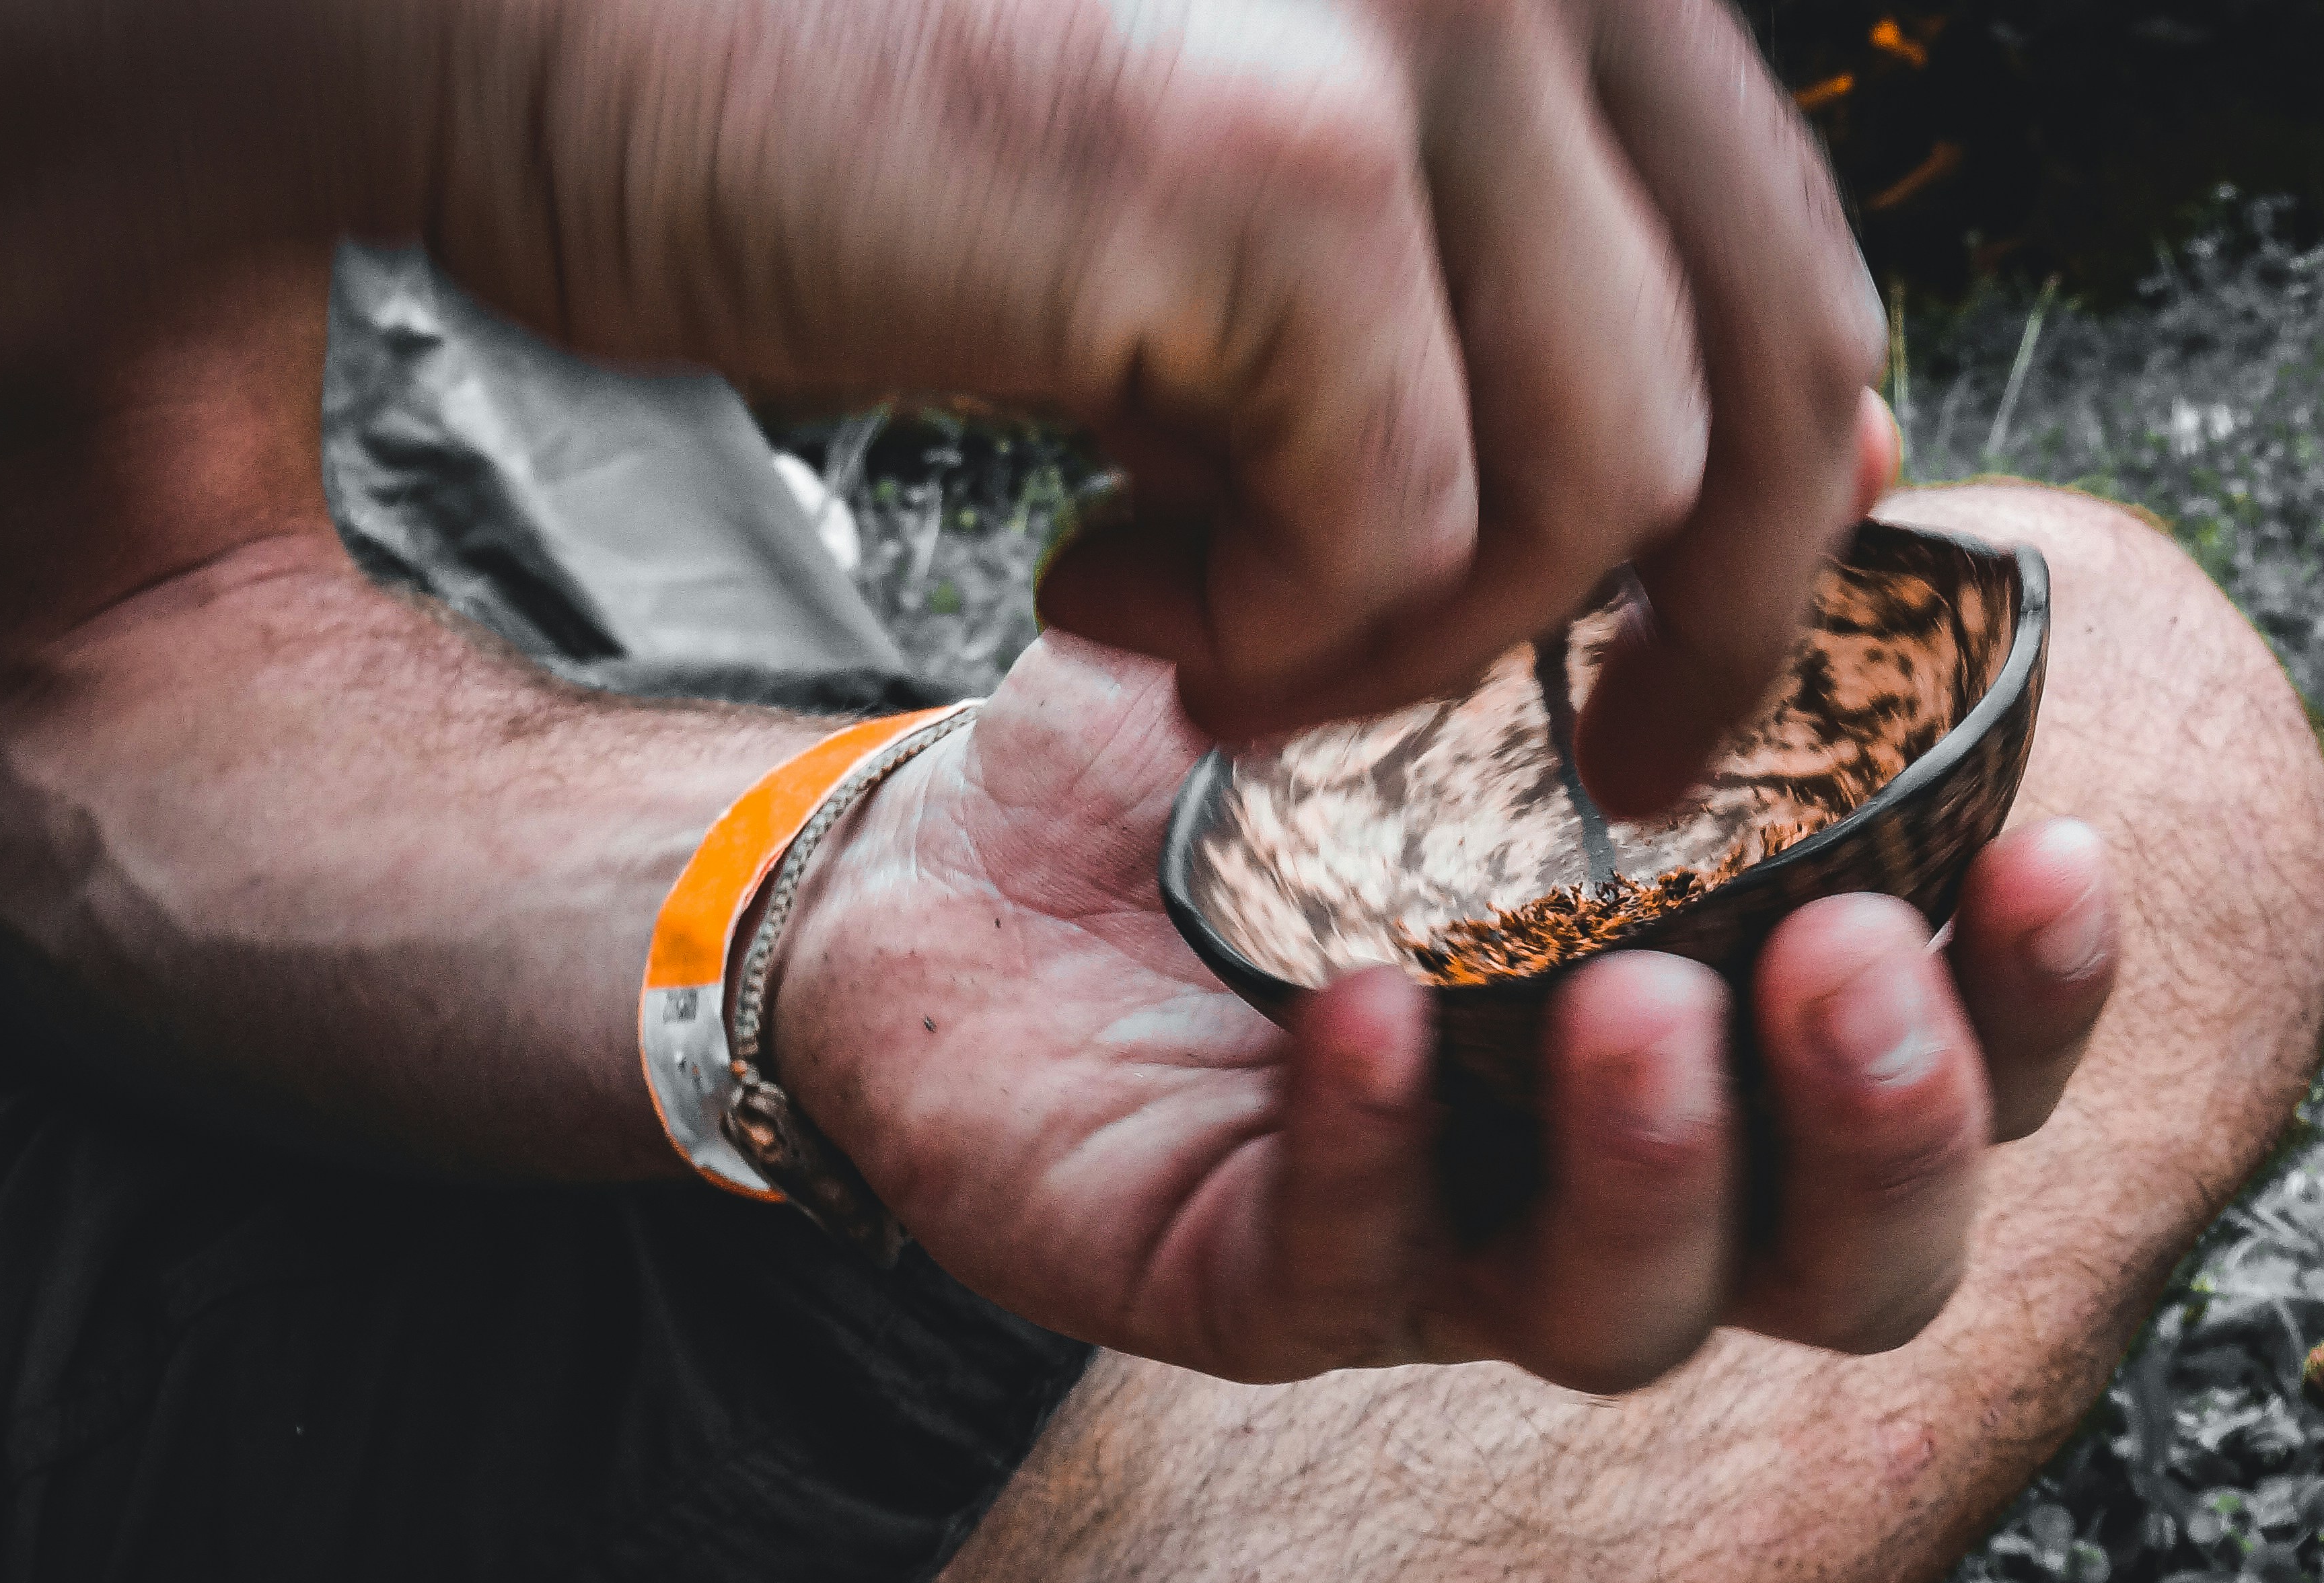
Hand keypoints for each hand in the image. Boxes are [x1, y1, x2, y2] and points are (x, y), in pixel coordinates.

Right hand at [403, 0, 1882, 819]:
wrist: (539, 13)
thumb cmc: (876, 108)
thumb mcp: (1235, 197)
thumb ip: (1464, 296)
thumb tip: (1692, 472)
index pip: (1783, 250)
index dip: (1784, 485)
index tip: (1685, 640)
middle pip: (1771, 370)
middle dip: (1712, 629)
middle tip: (1604, 766)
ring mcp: (1428, 27)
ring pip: (1598, 489)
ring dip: (1407, 644)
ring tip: (1205, 639)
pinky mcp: (1284, 170)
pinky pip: (1397, 531)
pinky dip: (1268, 631)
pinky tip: (1090, 590)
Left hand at [772, 628, 2116, 1389]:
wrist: (960, 866)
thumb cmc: (1250, 775)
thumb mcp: (1461, 631)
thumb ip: (1670, 557)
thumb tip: (1866, 440)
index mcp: (1721, 1028)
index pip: (1958, 1076)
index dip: (2040, 1008)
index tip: (2052, 857)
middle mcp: (1615, 1165)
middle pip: (1852, 1263)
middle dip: (1889, 1130)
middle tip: (1850, 963)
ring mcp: (1444, 1245)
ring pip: (1630, 1312)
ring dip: (1667, 1172)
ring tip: (1638, 1005)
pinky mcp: (1253, 1281)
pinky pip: (1349, 1266)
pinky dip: (1381, 1145)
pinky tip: (1374, 1011)